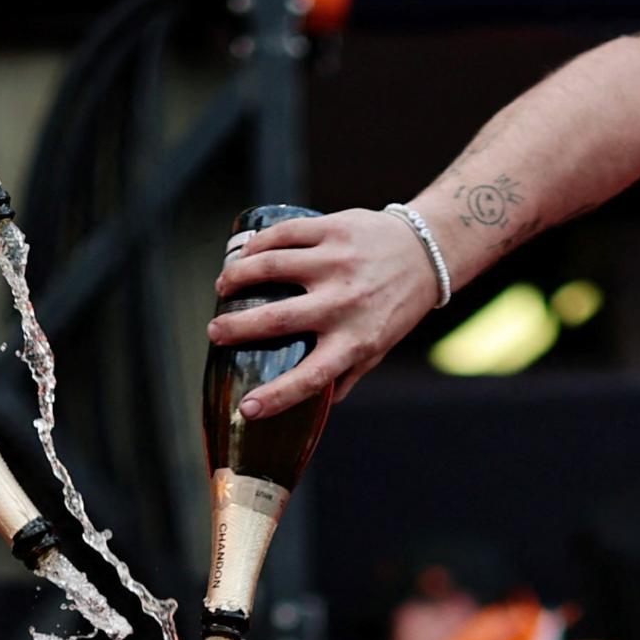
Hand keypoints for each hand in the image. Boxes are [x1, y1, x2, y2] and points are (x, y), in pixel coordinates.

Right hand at [207, 209, 439, 420]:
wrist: (425, 253)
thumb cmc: (396, 308)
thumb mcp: (377, 349)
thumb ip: (345, 376)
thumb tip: (309, 411)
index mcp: (356, 341)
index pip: (311, 378)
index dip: (276, 397)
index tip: (246, 409)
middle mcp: (345, 303)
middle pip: (278, 318)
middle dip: (236, 328)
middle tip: (214, 333)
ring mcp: (338, 262)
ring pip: (271, 266)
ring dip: (237, 277)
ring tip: (223, 287)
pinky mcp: (335, 229)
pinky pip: (284, 235)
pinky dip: (256, 245)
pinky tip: (243, 255)